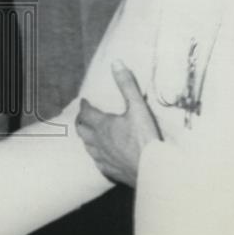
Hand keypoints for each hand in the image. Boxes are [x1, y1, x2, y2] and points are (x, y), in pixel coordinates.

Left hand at [75, 61, 160, 186]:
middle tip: (82, 116)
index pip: (86, 112)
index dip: (84, 105)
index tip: (84, 101)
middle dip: (81, 121)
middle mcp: (98, 141)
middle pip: (82, 129)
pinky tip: (100, 155)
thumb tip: (116, 63)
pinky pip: (97, 161)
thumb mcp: (138, 107)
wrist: (153, 170)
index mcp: (103, 125)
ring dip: (86, 137)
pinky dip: (95, 154)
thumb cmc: (145, 137)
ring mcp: (103, 157)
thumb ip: (126, 85)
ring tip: (88, 133)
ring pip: (87, 146)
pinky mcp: (109, 170)